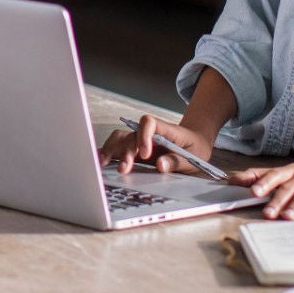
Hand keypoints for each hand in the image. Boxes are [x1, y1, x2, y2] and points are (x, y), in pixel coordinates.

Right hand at [98, 115, 217, 176]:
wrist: (194, 142)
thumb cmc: (194, 148)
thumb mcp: (193, 157)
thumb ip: (177, 161)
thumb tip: (160, 164)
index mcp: (165, 129)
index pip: (149, 123)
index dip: (144, 136)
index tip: (146, 155)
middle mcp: (148, 132)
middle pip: (131, 134)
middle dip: (125, 151)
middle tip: (125, 169)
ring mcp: (139, 139)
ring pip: (120, 138)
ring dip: (111, 150)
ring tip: (103, 164)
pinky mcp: (134, 147)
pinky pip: (117, 146)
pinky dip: (107, 152)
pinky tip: (99, 160)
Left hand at [238, 153, 293, 218]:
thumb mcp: (290, 171)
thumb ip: (265, 175)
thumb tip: (235, 179)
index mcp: (291, 171)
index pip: (272, 174)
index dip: (259, 181)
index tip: (246, 190)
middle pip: (288, 185)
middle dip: (276, 198)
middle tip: (266, 212)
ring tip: (287, 217)